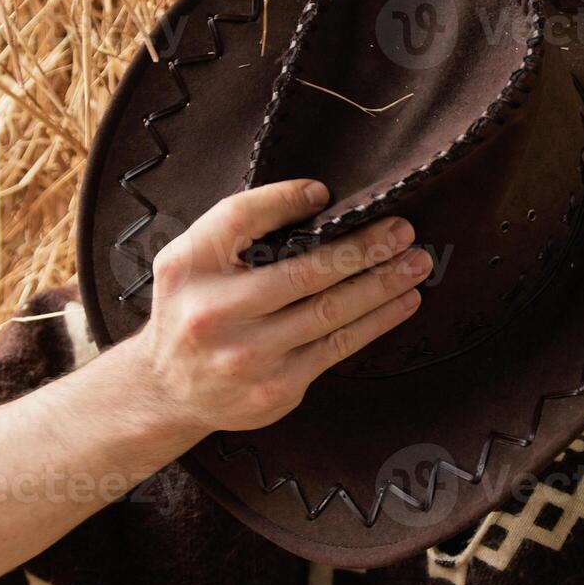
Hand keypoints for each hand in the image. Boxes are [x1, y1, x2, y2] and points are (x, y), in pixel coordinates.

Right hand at [123, 179, 427, 434]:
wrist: (166, 391)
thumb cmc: (192, 309)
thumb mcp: (192, 259)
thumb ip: (239, 224)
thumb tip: (316, 197)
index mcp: (189, 268)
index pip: (240, 219)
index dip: (284, 200)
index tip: (327, 193)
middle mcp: (214, 313)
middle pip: (303, 270)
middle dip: (362, 248)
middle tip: (403, 230)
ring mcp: (248, 355)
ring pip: (330, 311)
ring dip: (382, 284)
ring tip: (417, 263)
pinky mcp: (277, 387)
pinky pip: (338, 346)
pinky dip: (376, 321)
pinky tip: (403, 301)